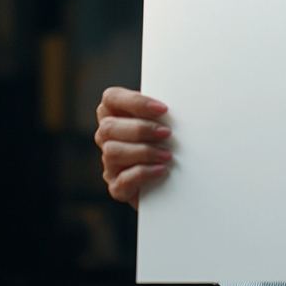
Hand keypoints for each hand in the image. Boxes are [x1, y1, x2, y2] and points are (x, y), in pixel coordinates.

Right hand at [95, 87, 172, 206]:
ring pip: (113, 152)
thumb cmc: (167, 142)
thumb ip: (161, 112)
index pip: (111, 98)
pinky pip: (124, 180)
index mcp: (114, 114)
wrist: (173, 182)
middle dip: (141, 129)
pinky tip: (162, 169)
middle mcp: (106, 138)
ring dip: (144, 151)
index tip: (163, 108)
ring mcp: (109, 163)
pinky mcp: (117, 187)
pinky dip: (144, 173)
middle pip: (109, 127)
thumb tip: (178, 104)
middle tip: (167, 133)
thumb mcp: (163, 121)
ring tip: (168, 155)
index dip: (135, 102)